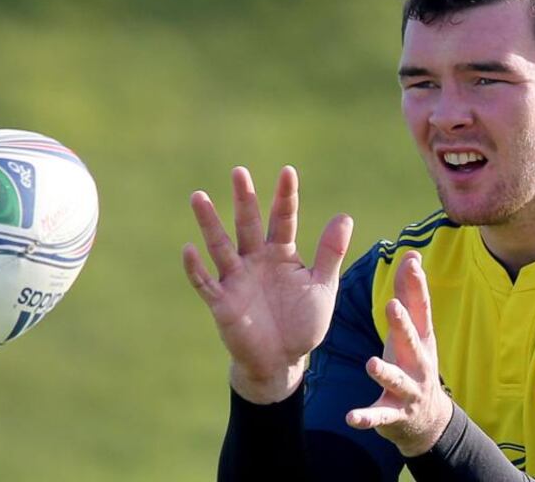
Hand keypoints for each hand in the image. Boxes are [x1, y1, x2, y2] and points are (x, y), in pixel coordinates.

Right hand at [183, 166, 353, 403]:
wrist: (282, 361)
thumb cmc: (302, 323)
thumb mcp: (323, 287)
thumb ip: (331, 253)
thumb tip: (345, 216)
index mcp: (282, 254)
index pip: (283, 219)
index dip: (285, 196)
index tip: (288, 172)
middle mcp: (256, 260)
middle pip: (249, 224)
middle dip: (245, 198)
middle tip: (239, 171)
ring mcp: (237, 279)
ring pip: (220, 245)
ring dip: (209, 222)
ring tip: (198, 196)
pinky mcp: (222, 302)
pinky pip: (206, 282)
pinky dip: (197, 267)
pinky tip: (189, 249)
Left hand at [345, 251, 452, 456]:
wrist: (427, 420)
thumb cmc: (414, 362)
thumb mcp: (414, 330)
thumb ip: (411, 294)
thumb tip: (413, 254)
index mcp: (422, 339)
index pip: (421, 309)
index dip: (417, 286)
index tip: (412, 262)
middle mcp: (419, 363)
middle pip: (412, 341)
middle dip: (403, 325)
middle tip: (392, 305)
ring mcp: (408, 390)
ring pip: (396, 380)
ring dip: (385, 372)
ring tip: (371, 363)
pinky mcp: (393, 414)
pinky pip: (379, 416)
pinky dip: (367, 417)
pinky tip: (351, 417)